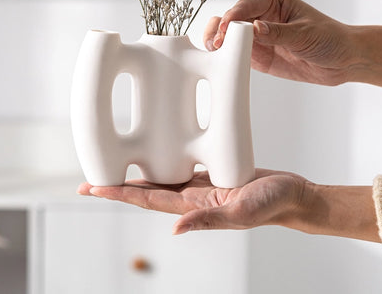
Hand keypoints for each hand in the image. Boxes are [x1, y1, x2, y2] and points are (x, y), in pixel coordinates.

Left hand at [77, 169, 306, 234]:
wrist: (291, 196)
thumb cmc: (271, 205)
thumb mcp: (241, 213)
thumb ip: (209, 221)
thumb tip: (175, 230)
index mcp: (192, 206)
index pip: (147, 200)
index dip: (119, 195)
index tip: (93, 189)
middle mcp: (190, 197)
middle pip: (145, 191)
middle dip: (117, 187)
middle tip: (90, 182)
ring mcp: (199, 186)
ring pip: (159, 178)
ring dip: (136, 175)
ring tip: (115, 166)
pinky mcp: (211, 173)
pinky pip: (180, 166)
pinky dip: (163, 160)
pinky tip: (155, 151)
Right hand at [203, 0, 357, 85]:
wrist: (343, 61)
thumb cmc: (330, 38)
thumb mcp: (305, 34)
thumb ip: (278, 33)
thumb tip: (254, 29)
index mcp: (272, 1)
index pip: (246, 6)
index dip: (233, 16)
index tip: (225, 28)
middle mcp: (260, 16)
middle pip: (231, 19)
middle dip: (220, 29)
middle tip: (217, 42)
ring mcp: (256, 37)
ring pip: (228, 36)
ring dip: (219, 43)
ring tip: (214, 51)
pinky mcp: (257, 56)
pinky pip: (236, 55)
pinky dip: (226, 58)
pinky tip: (221, 62)